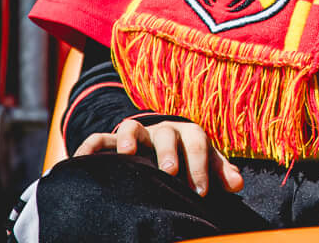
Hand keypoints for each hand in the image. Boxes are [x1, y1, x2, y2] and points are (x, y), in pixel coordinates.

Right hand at [73, 118, 243, 195]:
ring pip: (132, 127)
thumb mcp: (205, 165)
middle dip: (169, 152)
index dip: (201, 166)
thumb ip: (220, 173)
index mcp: (188, 135)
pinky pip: (99, 139)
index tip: (202, 192)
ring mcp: (138, 136)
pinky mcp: (114, 143)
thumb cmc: (188, 161)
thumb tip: (238, 185)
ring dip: (130, 138)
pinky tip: (80, 160)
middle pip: (167, 133)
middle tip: (170, 173)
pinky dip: (90, 146)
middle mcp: (163, 131)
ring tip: (128, 155)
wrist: (162, 148)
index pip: (198, 143)